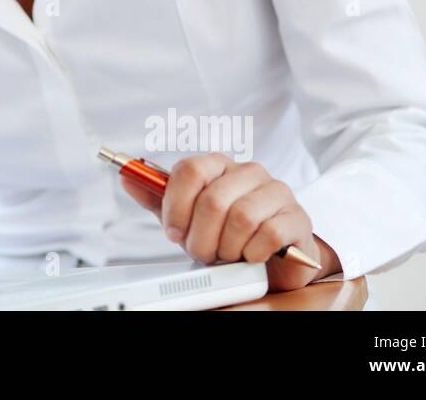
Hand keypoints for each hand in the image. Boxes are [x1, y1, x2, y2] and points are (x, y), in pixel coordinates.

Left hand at [120, 152, 340, 291]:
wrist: (269, 259)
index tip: (173, 231)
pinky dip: (253, 253)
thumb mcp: (186, 217)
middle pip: (213, 199)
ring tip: (227, 255)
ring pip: (241, 218)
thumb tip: (127, 178)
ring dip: (227, 247)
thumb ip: (158, 198)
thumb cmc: (226, 234)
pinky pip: (269, 234)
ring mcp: (277, 192)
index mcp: (219, 165)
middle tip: (202, 252)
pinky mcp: (298, 218)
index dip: (176, 205)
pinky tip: (251, 256)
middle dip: (201, 237)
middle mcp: (249, 172)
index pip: (191, 170)